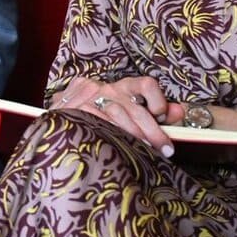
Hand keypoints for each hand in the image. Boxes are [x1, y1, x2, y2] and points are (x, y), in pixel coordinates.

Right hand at [53, 75, 178, 152]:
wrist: (56, 122)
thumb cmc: (97, 116)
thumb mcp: (126, 109)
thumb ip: (154, 110)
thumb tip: (179, 111)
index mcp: (120, 86)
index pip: (145, 84)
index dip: (158, 100)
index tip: (162, 116)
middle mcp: (104, 88)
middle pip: (136, 109)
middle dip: (153, 132)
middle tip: (166, 150)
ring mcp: (88, 99)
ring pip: (118, 118)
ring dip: (135, 137)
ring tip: (145, 152)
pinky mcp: (74, 111)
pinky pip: (99, 124)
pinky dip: (112, 136)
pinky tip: (118, 147)